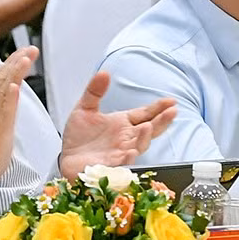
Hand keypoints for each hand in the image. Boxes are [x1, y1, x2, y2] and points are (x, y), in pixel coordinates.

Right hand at [0, 49, 36, 192]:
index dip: (10, 61)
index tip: (24, 51)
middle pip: (1, 78)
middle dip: (17, 61)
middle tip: (32, 49)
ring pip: (4, 90)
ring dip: (16, 72)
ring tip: (27, 58)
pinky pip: (5, 111)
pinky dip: (11, 97)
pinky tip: (18, 85)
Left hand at [56, 73, 176, 176]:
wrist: (66, 158)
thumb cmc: (79, 137)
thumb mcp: (84, 108)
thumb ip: (94, 91)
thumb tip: (103, 73)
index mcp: (123, 123)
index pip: (145, 114)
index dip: (158, 108)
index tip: (171, 101)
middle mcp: (126, 138)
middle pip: (149, 129)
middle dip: (162, 121)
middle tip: (172, 112)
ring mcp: (120, 153)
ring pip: (139, 146)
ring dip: (144, 138)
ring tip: (148, 126)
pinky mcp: (110, 166)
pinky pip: (122, 164)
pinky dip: (128, 159)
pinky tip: (131, 152)